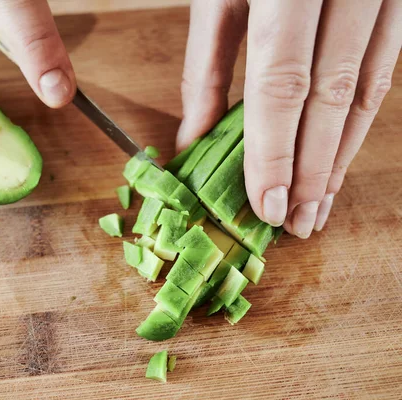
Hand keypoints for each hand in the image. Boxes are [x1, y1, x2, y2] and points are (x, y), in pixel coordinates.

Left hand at [176, 0, 401, 237]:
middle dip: (312, 169)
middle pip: (332, 96)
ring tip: (318, 204)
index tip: (266, 205)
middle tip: (295, 223)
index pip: (283, 83)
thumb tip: (195, 137)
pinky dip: (357, 120)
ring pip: (367, 89)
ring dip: (341, 155)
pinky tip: (337, 154)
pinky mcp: (397, 1)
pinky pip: (383, 68)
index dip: (275, 152)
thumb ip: (205, 67)